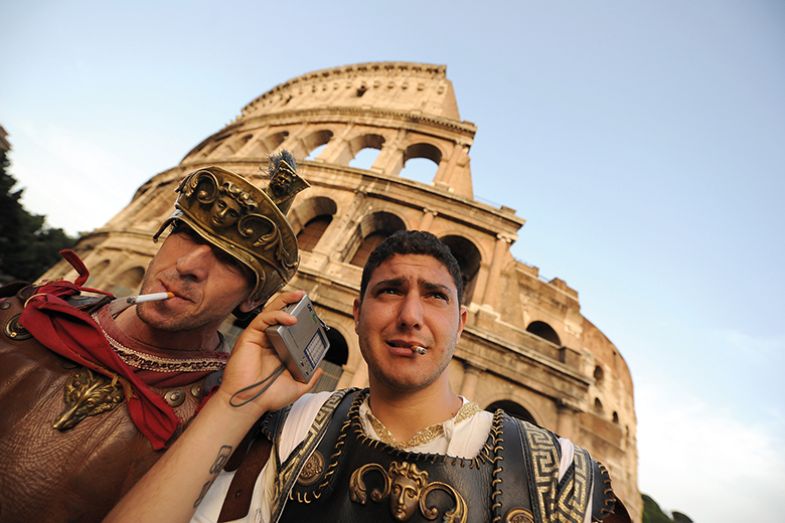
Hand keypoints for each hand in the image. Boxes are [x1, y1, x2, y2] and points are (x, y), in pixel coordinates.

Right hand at [215, 290, 320, 417]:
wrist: (250, 403)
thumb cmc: (267, 396)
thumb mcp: (296, 387)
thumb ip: (309, 378)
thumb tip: (320, 370)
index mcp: (278, 349)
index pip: (288, 327)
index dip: (299, 317)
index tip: (312, 313)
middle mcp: (268, 340)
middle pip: (279, 314)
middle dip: (292, 302)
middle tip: (305, 296)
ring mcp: (258, 337)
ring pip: (270, 312)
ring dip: (285, 301)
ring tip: (300, 297)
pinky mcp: (249, 337)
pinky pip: (263, 319)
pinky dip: (277, 315)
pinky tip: (290, 318)